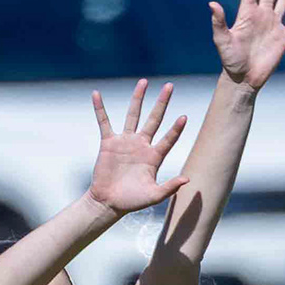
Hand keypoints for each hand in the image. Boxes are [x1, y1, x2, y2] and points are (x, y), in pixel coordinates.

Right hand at [82, 80, 189, 215]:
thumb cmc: (132, 201)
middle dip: (162, 103)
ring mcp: (125, 142)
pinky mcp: (109, 143)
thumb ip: (170, 187)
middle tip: (170, 86)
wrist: (108, 202)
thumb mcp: (154, 196)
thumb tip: (188, 179)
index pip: (168, 138)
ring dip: (138, 98)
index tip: (184, 117)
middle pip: (154, 119)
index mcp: (154, 156)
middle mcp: (142, 145)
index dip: (176, 129)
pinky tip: (96, 94)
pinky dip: (100, 108)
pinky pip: (104, 122)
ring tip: (144, 82)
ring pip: (133, 115)